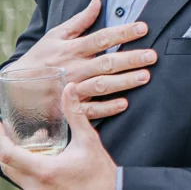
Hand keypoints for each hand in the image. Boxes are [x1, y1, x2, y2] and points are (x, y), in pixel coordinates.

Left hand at [0, 83, 117, 189]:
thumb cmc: (99, 171)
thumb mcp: (88, 140)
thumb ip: (75, 115)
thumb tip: (68, 90)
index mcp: (44, 170)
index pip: (7, 155)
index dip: (0, 138)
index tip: (0, 125)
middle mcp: (34, 185)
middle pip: (4, 165)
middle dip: (3, 146)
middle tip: (7, 130)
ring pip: (11, 173)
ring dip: (13, 156)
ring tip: (27, 140)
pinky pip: (22, 180)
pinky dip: (22, 166)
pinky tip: (37, 155)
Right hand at [10, 0, 157, 118]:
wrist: (15, 88)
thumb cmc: (40, 58)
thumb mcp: (55, 36)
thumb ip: (79, 20)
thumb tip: (98, 2)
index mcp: (72, 49)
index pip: (101, 38)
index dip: (123, 33)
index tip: (143, 28)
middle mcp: (74, 69)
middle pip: (106, 63)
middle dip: (130, 59)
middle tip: (152, 55)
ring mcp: (72, 89)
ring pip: (101, 86)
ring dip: (124, 82)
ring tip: (145, 76)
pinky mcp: (70, 108)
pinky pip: (90, 110)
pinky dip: (107, 108)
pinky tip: (125, 103)